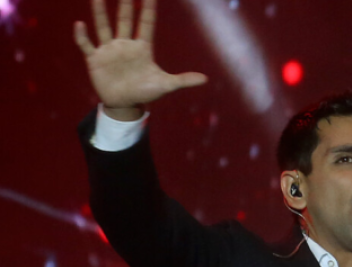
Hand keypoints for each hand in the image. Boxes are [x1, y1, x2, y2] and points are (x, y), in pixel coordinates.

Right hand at [74, 0, 206, 112]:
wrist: (125, 104)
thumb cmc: (145, 92)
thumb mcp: (165, 86)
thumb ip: (183, 80)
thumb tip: (205, 79)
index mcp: (142, 47)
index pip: (147, 23)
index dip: (148, 8)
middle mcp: (125, 44)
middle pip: (126, 19)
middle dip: (127, 3)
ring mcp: (109, 50)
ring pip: (104, 26)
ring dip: (100, 12)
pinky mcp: (95, 59)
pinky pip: (86, 44)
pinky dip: (82, 36)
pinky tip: (80, 25)